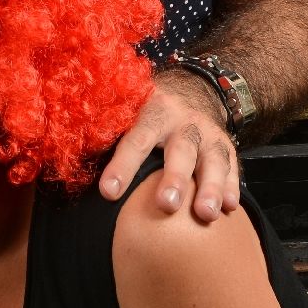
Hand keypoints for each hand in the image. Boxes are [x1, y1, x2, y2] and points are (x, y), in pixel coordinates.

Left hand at [99, 68, 238, 221]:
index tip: (108, 192)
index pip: (135, 139)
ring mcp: (208, 135)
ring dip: (210, 187)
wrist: (191, 92)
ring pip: (212, 160)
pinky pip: (233, 167)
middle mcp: (183, 122)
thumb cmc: (146, 116)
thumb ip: (107, 137)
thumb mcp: (128, 115)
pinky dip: (233, 187)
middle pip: (179, 151)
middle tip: (166, 205)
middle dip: (174, 179)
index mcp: (151, 112)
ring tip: (205, 215)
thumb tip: (74, 168)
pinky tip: (231, 209)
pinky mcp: (226, 148)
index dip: (122, 166)